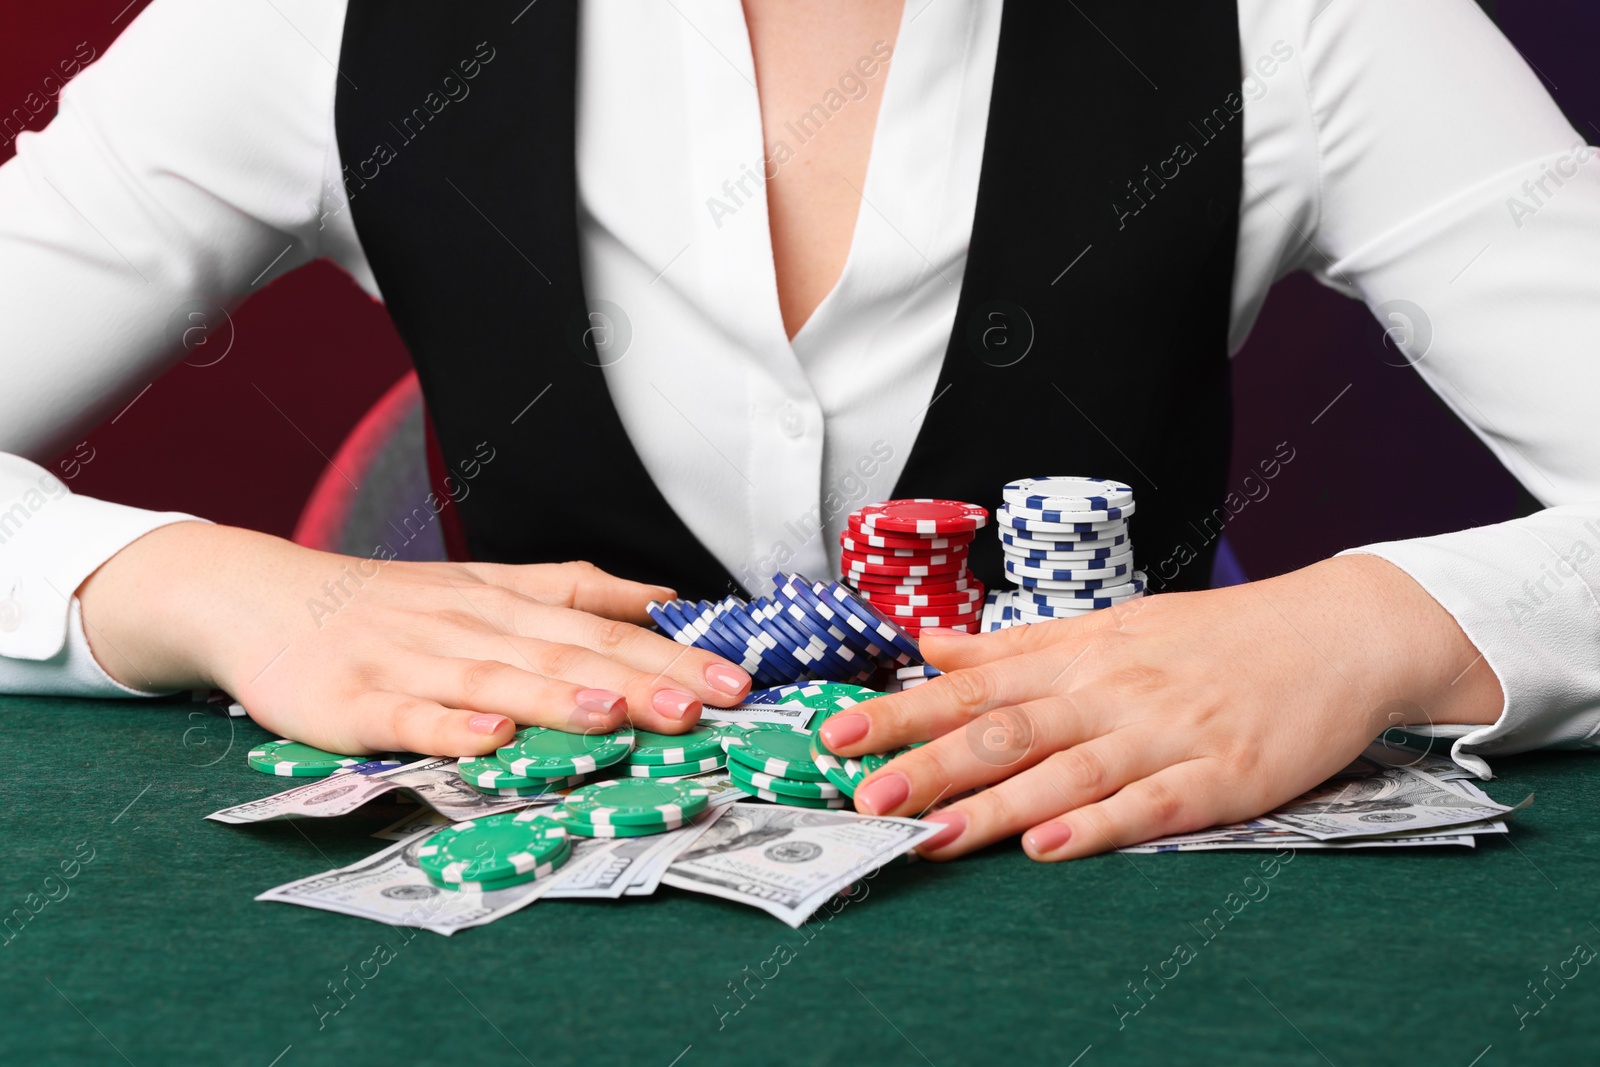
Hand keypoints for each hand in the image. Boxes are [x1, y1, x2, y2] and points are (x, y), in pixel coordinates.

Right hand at [77, 522, 749, 755]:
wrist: (258, 595)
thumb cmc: (387, 602)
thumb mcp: (484, 583)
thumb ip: (572, 589)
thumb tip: (666, 599)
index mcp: (502, 599)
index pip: (601, 623)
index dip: (671, 650)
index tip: (737, 677)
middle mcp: (467, 624)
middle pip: (563, 650)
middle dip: (641, 676)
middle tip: (709, 702)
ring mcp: (409, 661)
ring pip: (496, 679)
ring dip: (560, 696)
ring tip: (621, 713)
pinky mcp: (352, 701)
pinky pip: (408, 715)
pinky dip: (450, 726)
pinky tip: (492, 738)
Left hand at [818, 554, 1503, 860]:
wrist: (1339, 633)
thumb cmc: (1217, 636)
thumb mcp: (1113, 625)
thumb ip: (1019, 644)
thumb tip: (931, 646)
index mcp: (1083, 655)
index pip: (975, 686)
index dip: (904, 712)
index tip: (839, 735)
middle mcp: (1113, 691)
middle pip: (1007, 730)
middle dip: (929, 764)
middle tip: (861, 795)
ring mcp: (1167, 735)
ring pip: (1067, 772)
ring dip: (995, 805)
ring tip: (930, 835)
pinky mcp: (1222, 777)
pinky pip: (1151, 807)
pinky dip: (1098, 828)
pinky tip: (1048, 848)